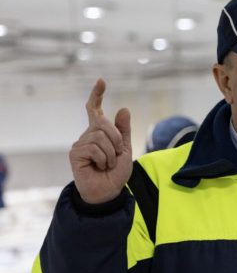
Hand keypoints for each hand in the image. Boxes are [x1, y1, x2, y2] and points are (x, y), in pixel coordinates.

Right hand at [69, 79, 132, 203]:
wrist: (108, 191)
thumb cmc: (116, 172)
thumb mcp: (125, 149)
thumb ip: (124, 131)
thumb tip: (123, 108)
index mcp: (99, 132)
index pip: (94, 110)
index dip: (97, 95)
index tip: (101, 81)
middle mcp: (87, 135)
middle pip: (103, 123)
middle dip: (116, 139)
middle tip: (116, 155)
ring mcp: (80, 143)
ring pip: (101, 137)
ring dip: (111, 153)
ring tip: (107, 164)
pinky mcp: (75, 153)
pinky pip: (94, 148)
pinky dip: (103, 158)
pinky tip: (99, 167)